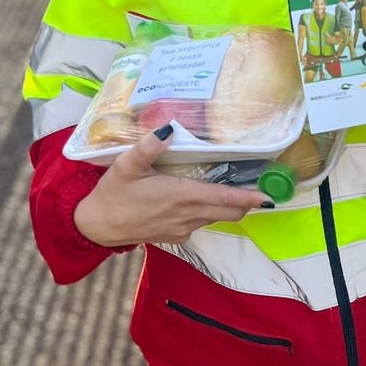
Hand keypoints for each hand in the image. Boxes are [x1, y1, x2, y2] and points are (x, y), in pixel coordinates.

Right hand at [73, 127, 271, 246]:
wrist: (96, 226)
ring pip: (215, 218)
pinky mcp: (175, 236)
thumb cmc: (113, 193)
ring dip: (226, 207)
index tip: (269, 197)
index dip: (248, 197)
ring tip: (232, 191)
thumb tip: (167, 128)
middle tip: (257, 189)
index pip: (224, 198)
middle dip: (245, 203)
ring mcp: (182, 228)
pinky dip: (207, 213)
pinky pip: (200, 224)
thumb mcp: (127, 165)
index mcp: (181, 195)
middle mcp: (187, 215)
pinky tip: (198, 201)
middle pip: (229, 212)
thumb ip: (148, 147)